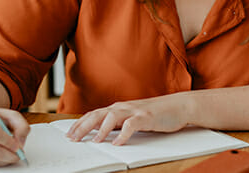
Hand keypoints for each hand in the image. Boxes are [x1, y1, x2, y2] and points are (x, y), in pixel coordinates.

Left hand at [66, 94, 191, 145]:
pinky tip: (118, 143)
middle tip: (72, 138)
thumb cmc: (157, 113)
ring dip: (102, 129)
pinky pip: (132, 125)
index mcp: (119, 108)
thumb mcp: (134, 117)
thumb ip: (119, 123)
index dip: (80, 124)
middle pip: (98, 114)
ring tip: (94, 141)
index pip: (95, 114)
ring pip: (112, 117)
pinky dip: (124, 134)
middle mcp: (124, 107)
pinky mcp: (147, 117)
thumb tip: (103, 133)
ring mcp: (135, 111)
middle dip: (83, 126)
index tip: (69, 134)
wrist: (179, 106)